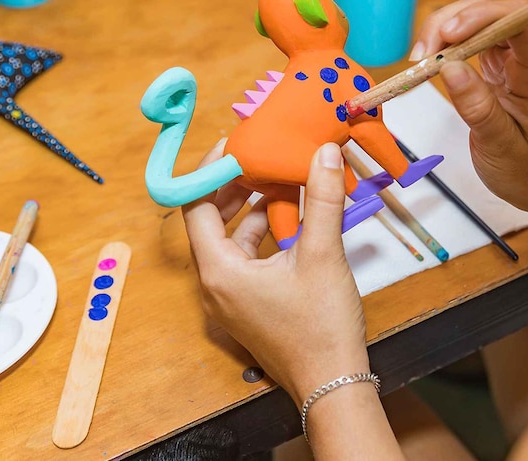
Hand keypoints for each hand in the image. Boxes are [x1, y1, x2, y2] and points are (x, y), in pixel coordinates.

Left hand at [182, 141, 369, 403]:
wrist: (332, 383)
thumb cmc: (321, 327)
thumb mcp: (322, 254)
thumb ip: (322, 198)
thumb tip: (323, 153)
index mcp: (219, 272)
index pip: (195, 206)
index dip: (211, 171)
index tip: (235, 145)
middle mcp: (214, 286)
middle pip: (208, 221)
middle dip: (232, 187)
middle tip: (258, 158)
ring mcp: (228, 299)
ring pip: (228, 240)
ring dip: (248, 210)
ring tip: (278, 181)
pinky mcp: (246, 306)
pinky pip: (242, 259)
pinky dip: (259, 234)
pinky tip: (289, 218)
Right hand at [412, 0, 527, 214]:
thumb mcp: (500, 147)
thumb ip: (477, 108)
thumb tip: (449, 67)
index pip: (520, 21)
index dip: (484, 15)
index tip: (448, 35)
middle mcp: (526, 57)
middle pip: (493, 11)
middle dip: (453, 21)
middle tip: (422, 55)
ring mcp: (510, 58)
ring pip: (477, 18)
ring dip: (443, 29)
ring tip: (419, 61)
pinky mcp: (493, 64)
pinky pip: (468, 38)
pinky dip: (443, 44)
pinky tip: (427, 64)